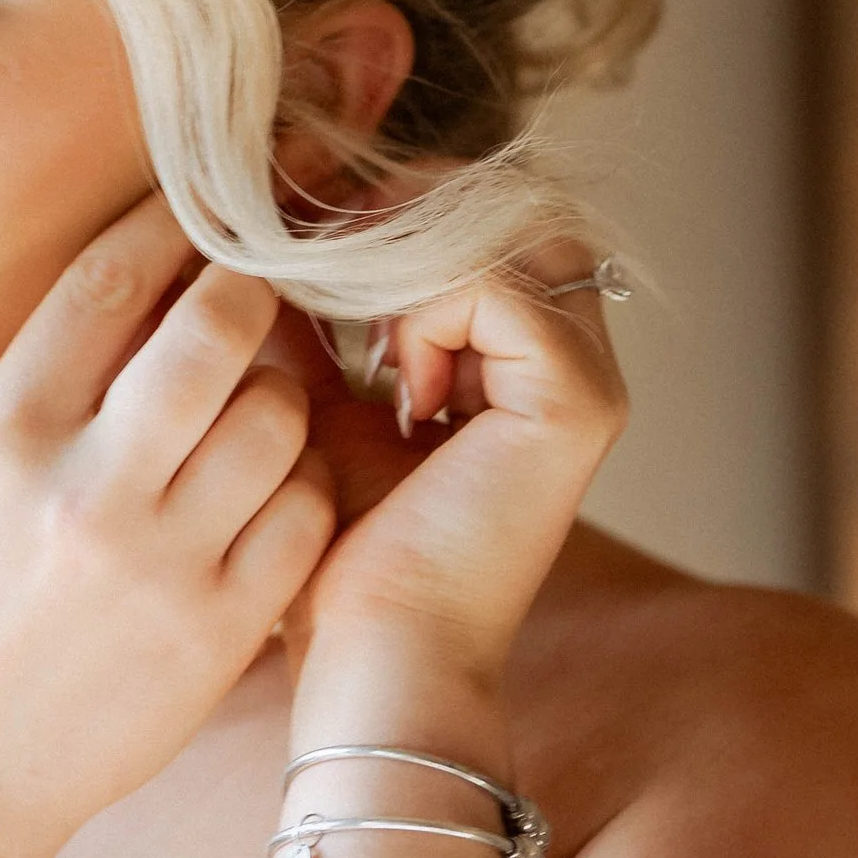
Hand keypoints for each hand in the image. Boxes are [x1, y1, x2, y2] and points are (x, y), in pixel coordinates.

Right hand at [0, 192, 336, 857]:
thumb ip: (50, 378)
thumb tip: (146, 270)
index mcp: (5, 431)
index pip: (110, 280)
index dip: (173, 218)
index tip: (208, 193)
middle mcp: (84, 487)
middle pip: (217, 327)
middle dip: (254, 288)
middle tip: (263, 285)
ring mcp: (160, 561)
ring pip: (281, 413)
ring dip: (285, 392)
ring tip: (261, 405)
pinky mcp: (220, 629)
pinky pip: (306, 512)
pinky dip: (303, 484)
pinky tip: (274, 490)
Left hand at [272, 237, 628, 707]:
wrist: (371, 651)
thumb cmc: (344, 549)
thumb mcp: (320, 402)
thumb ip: (315, 318)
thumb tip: (267, 236)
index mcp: (530, 360)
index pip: (490, 218)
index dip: (403, 206)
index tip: (313, 242)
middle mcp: (579, 361)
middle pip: (513, 208)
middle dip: (408, 212)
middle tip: (327, 257)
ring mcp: (590, 381)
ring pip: (508, 232)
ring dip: (412, 255)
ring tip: (354, 325)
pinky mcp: (577, 403)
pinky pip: (499, 288)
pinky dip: (427, 310)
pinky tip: (394, 381)